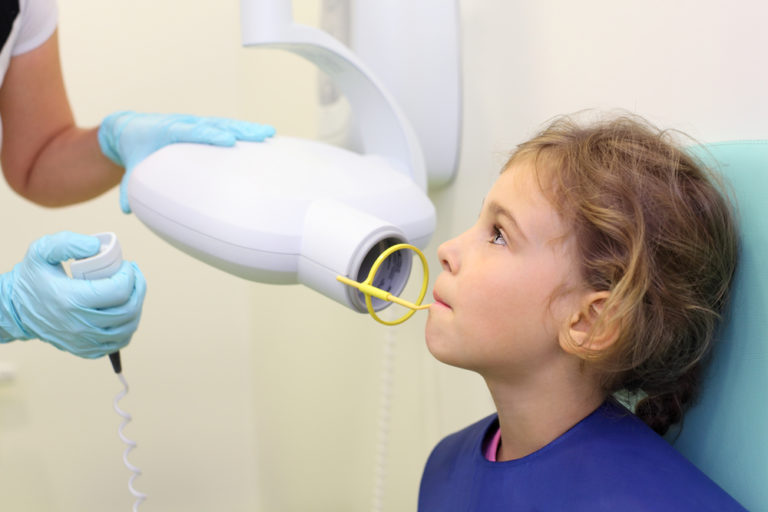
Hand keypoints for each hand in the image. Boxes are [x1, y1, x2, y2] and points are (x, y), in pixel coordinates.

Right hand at [0, 232, 146, 358]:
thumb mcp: (42, 251)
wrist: (16, 310)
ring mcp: (84, 340)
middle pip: (128, 310)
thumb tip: (97, 247)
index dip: (130, 275)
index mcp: (70, 299)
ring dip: (136, 305)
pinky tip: (124, 309)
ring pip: (128, 327)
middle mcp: (80, 324)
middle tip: (134, 274)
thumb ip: (68, 243)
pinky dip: (128, 325)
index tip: (127, 265)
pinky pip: (120, 341)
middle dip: (138, 288)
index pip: (118, 290)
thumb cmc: (32, 280)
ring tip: (132, 290)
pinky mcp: (87, 350)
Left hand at [98, 111, 275, 212]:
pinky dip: (244, 130)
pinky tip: (264, 136)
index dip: (210, 134)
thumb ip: (129, 188)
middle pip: (216, 124)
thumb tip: (126, 210)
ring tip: (269, 132)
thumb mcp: (131, 167)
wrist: (130, 128)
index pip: (192, 131)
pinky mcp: (204, 127)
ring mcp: (197, 124)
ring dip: (248, 128)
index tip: (229, 139)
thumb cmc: (134, 149)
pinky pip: (226, 126)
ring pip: (225, 123)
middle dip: (239, 129)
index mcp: (169, 130)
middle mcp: (186, 123)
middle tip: (261, 135)